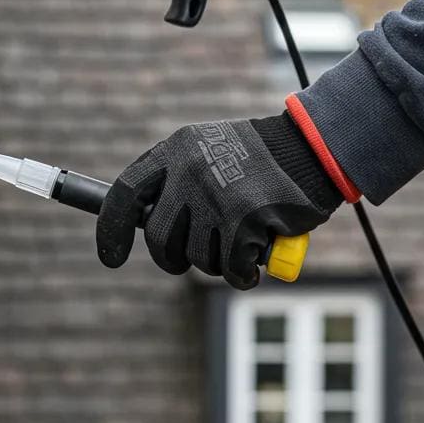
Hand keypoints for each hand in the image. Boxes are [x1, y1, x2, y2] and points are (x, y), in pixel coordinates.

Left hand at [96, 113, 341, 288]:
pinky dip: (243, 274)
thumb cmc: (258, 159)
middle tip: (185, 262)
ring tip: (239, 245)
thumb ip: (175, 179)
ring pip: (198, 257)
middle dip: (172, 259)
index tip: (111, 257)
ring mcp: (215, 196)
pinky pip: (231, 268)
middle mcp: (189, 172)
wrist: (312, 148)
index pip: (126, 193)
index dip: (112, 229)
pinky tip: (255, 261)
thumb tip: (141, 223)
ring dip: (218, 263)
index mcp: (174, 151)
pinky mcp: (244, 219)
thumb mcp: (206, 150)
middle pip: (160, 238)